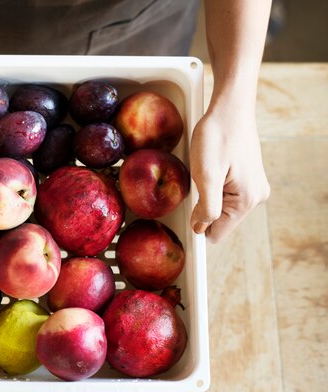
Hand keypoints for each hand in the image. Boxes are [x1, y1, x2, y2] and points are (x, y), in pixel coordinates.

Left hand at [189, 101, 269, 242]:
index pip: (217, 233)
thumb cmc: (218, 136)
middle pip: (219, 219)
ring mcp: (253, 185)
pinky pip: (224, 191)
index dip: (199, 226)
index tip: (188, 210)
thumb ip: (207, 208)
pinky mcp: (248, 176)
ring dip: (207, 192)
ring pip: (220, 204)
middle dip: (203, 205)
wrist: (230, 106)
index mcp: (247, 200)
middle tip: (199, 178)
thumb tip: (201, 228)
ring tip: (207, 168)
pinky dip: (213, 183)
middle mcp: (256, 196)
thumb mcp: (207, 175)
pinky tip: (212, 164)